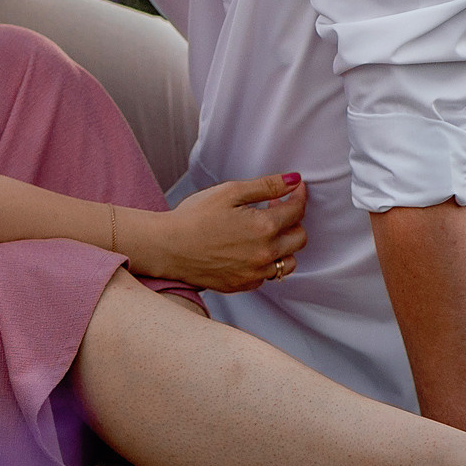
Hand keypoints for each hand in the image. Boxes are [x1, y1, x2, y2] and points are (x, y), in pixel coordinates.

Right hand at [119, 174, 307, 291]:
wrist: (166, 247)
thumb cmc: (193, 217)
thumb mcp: (229, 192)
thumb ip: (266, 186)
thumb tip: (294, 180)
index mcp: (263, 227)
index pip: (297, 211)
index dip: (298, 196)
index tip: (295, 189)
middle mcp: (264, 254)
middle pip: (299, 238)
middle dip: (293, 220)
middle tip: (273, 208)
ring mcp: (254, 274)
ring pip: (288, 262)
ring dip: (284, 246)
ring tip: (263, 232)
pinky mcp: (243, 285)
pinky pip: (267, 276)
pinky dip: (266, 263)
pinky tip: (249, 250)